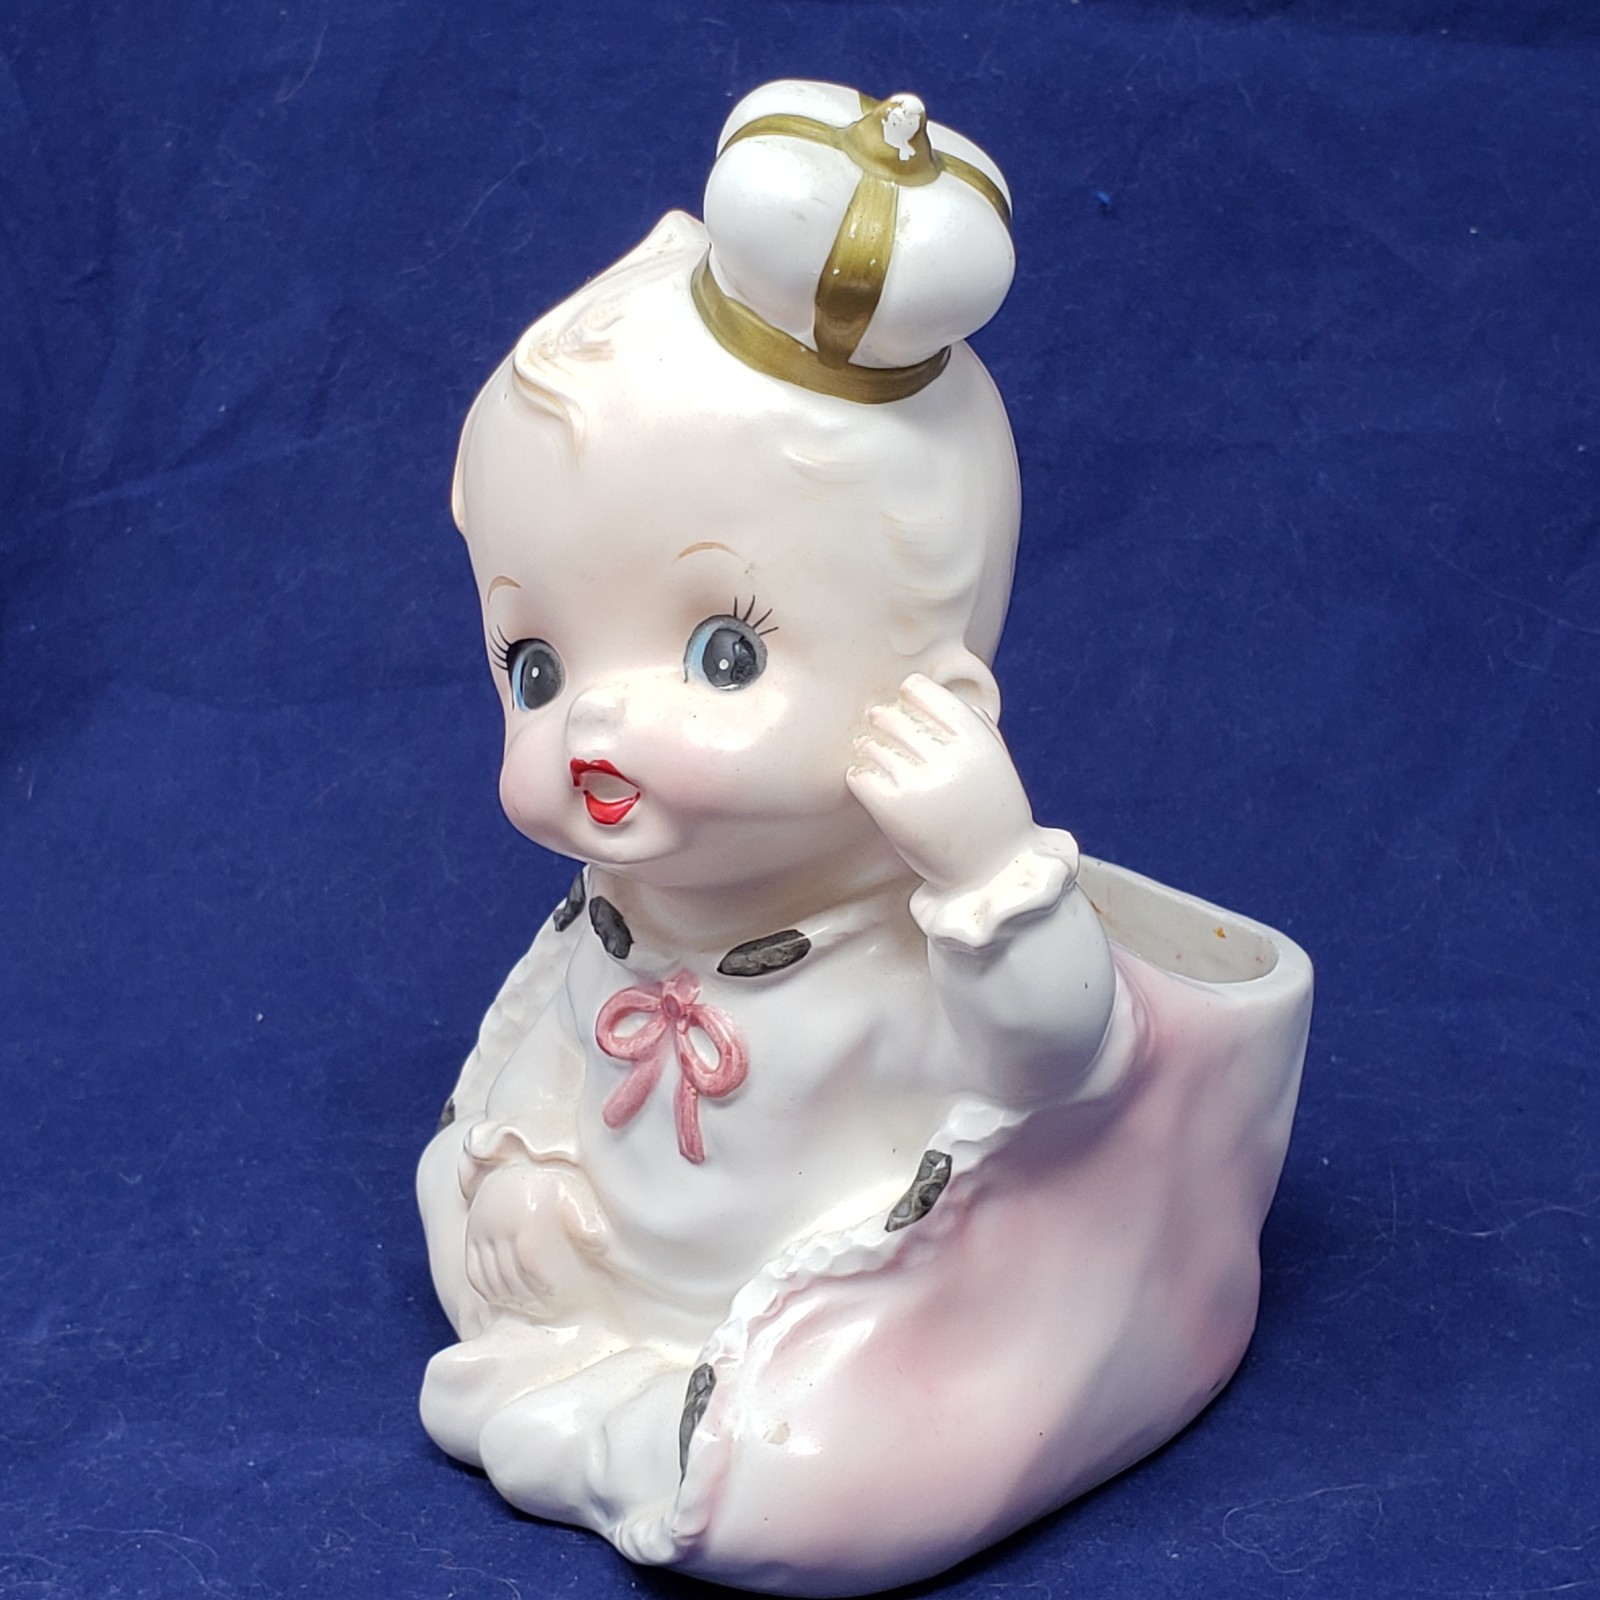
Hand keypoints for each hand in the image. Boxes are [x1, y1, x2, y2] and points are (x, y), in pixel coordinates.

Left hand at [847, 673, 1037, 893]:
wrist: (991, 870)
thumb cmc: (992, 812)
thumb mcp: (995, 760)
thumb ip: (973, 722)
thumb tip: (933, 691)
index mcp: (976, 741)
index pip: (923, 691)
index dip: (910, 691)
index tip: (905, 698)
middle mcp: (949, 759)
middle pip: (893, 717)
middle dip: (883, 718)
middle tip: (878, 721)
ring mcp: (919, 784)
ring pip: (872, 746)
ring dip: (868, 747)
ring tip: (870, 750)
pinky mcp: (894, 811)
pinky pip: (859, 776)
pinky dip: (858, 776)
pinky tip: (866, 780)